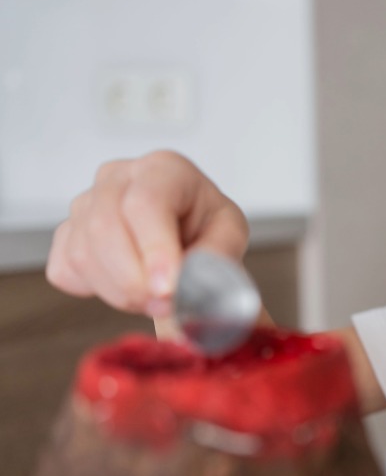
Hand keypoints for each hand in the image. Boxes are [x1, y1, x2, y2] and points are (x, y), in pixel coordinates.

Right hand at [46, 150, 249, 318]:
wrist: (186, 232)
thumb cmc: (207, 227)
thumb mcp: (229, 235)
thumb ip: (215, 259)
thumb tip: (188, 293)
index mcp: (164, 170)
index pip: (147, 202)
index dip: (155, 249)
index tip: (167, 290)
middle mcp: (117, 178)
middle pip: (105, 227)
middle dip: (134, 281)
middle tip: (165, 306)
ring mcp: (85, 203)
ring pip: (83, 254)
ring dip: (120, 291)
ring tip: (155, 298)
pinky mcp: (67, 232)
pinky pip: (66, 270)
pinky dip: (97, 290)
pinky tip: (127, 285)